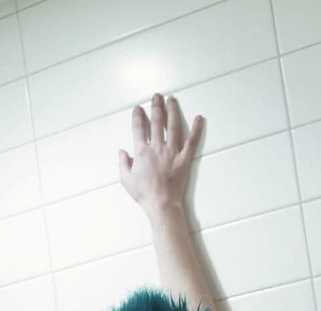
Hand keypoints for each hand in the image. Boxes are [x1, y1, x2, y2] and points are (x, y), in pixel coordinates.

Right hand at [119, 91, 202, 213]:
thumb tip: (122, 152)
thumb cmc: (144, 194)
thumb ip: (123, 163)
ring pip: (173, 126)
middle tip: (157, 96)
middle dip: (156, 107)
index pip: (139, 128)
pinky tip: (199, 118)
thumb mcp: (126, 180)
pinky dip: (196, 129)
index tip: (138, 109)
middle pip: (157, 122)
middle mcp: (157, 148)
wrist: (162, 204)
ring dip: (172, 111)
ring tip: (172, 100)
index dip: (138, 116)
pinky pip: (192, 141)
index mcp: (142, 152)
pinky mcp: (184, 159)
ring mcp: (172, 152)